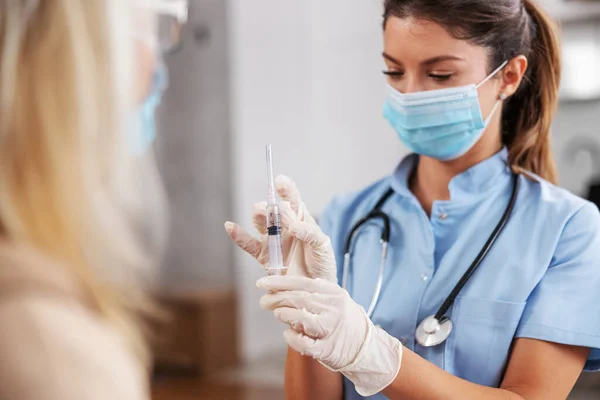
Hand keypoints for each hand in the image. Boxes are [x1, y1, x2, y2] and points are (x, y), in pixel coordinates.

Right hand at [225, 175, 336, 281]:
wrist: (315, 290)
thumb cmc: (323, 264)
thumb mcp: (323, 247)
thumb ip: (311, 233)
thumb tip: (294, 226)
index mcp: (301, 220)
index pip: (292, 199)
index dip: (286, 189)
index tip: (280, 181)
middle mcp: (285, 227)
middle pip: (273, 210)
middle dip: (271, 206)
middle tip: (274, 209)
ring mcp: (273, 241)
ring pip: (261, 222)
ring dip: (258, 215)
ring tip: (260, 213)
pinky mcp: (263, 256)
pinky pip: (248, 244)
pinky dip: (238, 235)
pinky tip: (230, 226)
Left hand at [258, 275, 401, 396]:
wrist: (366, 348)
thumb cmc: (344, 320)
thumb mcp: (335, 299)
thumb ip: (315, 291)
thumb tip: (283, 285)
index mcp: (334, 294)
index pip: (303, 283)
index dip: (280, 282)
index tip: (262, 282)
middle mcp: (334, 310)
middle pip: (300, 299)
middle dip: (277, 298)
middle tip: (264, 300)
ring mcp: (332, 330)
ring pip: (303, 319)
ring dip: (285, 315)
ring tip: (278, 314)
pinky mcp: (328, 350)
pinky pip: (305, 344)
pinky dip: (293, 339)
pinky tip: (288, 335)